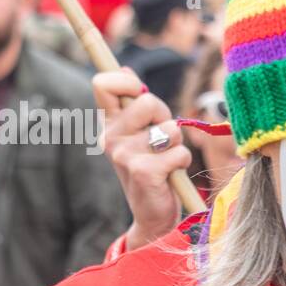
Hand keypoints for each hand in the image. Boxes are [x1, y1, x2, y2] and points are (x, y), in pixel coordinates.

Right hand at [93, 68, 192, 251]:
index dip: (127, 82)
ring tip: (166, 160)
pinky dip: (182, 162)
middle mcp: (110, 137)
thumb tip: (126, 70)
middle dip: (165, 117)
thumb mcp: (140, 135)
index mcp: (108, 125)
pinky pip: (179, 152)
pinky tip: (170, 176)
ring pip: (170, 128)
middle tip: (162, 141)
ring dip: (177, 143)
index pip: (103, 84)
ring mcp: (124, 155)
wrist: (152, 216)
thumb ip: (135, 105)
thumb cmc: (152, 169)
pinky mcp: (143, 172)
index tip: (138, 93)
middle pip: (148, 101)